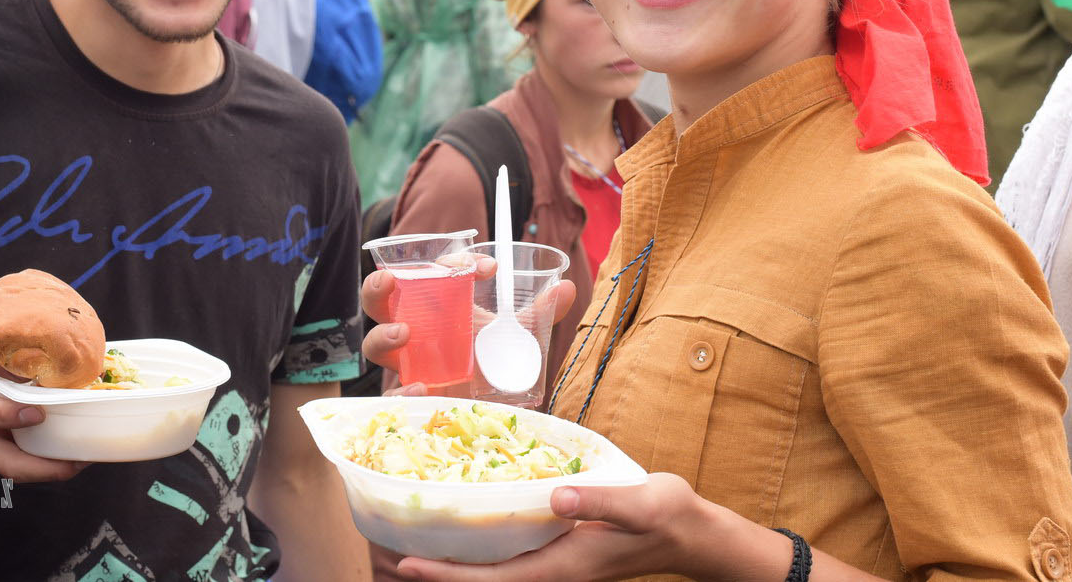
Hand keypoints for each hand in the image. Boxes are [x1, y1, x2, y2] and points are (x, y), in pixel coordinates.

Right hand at [0, 326, 89, 482]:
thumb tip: (34, 359)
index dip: (7, 415)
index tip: (37, 414)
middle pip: (2, 459)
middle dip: (38, 466)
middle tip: (74, 461)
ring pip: (15, 469)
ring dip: (49, 471)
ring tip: (84, 461)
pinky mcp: (0, 452)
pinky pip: (23, 465)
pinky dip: (48, 465)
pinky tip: (77, 456)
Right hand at [361, 258, 576, 388]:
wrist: (487, 409)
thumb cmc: (489, 361)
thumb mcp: (514, 334)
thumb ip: (538, 313)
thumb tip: (568, 286)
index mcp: (433, 306)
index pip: (427, 271)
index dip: (449, 262)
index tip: (488, 267)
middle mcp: (413, 329)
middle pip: (380, 301)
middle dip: (379, 287)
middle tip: (393, 280)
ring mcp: (407, 363)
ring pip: (376, 344)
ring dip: (385, 335)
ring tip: (404, 334)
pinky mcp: (410, 397)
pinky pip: (392, 395)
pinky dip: (402, 392)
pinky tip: (422, 388)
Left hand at [390, 474, 791, 581]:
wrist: (688, 532)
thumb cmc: (665, 516)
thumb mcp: (641, 502)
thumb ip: (601, 500)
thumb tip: (557, 497)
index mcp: (561, 568)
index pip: (492, 581)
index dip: (446, 576)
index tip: (405, 564)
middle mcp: (549, 572)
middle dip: (434, 572)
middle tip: (383, 549)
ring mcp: (551, 565)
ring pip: (488, 573)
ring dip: (449, 562)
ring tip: (404, 540)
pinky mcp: (555, 551)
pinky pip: (503, 557)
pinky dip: (474, 548)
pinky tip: (457, 525)